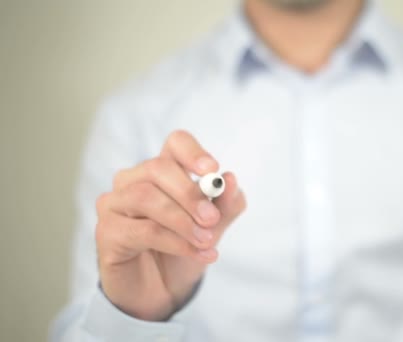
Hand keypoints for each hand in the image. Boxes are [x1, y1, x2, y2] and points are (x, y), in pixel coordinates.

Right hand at [95, 130, 245, 320]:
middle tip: (212, 218)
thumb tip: (231, 180)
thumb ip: (225, 205)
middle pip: (158, 168)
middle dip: (190, 193)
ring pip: (146, 197)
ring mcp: (115, 203)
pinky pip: (141, 230)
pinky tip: (196, 253)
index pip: (175, 143)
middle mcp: (134, 180)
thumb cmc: (183, 248)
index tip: (212, 169)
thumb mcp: (213, 227)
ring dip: (182, 220)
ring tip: (206, 240)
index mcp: (163, 171)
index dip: (193, 152)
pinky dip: (174, 241)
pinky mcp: (107, 231)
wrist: (161, 290)